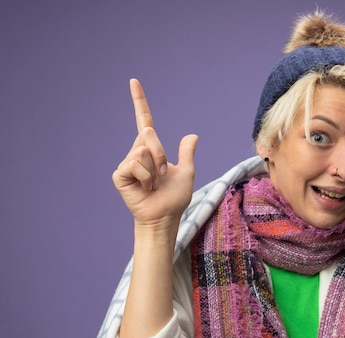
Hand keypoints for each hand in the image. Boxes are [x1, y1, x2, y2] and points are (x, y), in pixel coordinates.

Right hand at [112, 78, 197, 229]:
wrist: (166, 216)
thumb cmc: (175, 198)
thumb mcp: (186, 172)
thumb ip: (187, 153)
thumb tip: (192, 135)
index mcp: (151, 150)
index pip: (144, 120)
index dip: (140, 101)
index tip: (134, 81)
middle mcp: (137, 153)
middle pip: (148, 135)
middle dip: (161, 154)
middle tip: (163, 174)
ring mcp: (127, 163)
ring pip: (143, 150)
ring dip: (155, 169)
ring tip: (153, 184)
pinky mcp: (120, 174)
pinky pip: (135, 163)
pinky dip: (146, 176)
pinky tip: (145, 188)